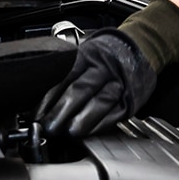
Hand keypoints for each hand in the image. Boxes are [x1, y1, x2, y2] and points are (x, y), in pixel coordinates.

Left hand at [37, 0, 178, 136]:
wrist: (140, 47)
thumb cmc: (106, 53)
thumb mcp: (84, 53)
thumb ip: (66, 72)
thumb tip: (40, 98)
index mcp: (88, 56)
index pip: (65, 77)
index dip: (49, 98)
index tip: (37, 114)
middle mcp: (104, 68)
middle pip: (80, 91)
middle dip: (61, 112)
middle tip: (49, 127)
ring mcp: (120, 83)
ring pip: (99, 103)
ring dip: (81, 121)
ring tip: (68, 132)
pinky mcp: (131, 99)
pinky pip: (114, 114)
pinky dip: (100, 125)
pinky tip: (87, 131)